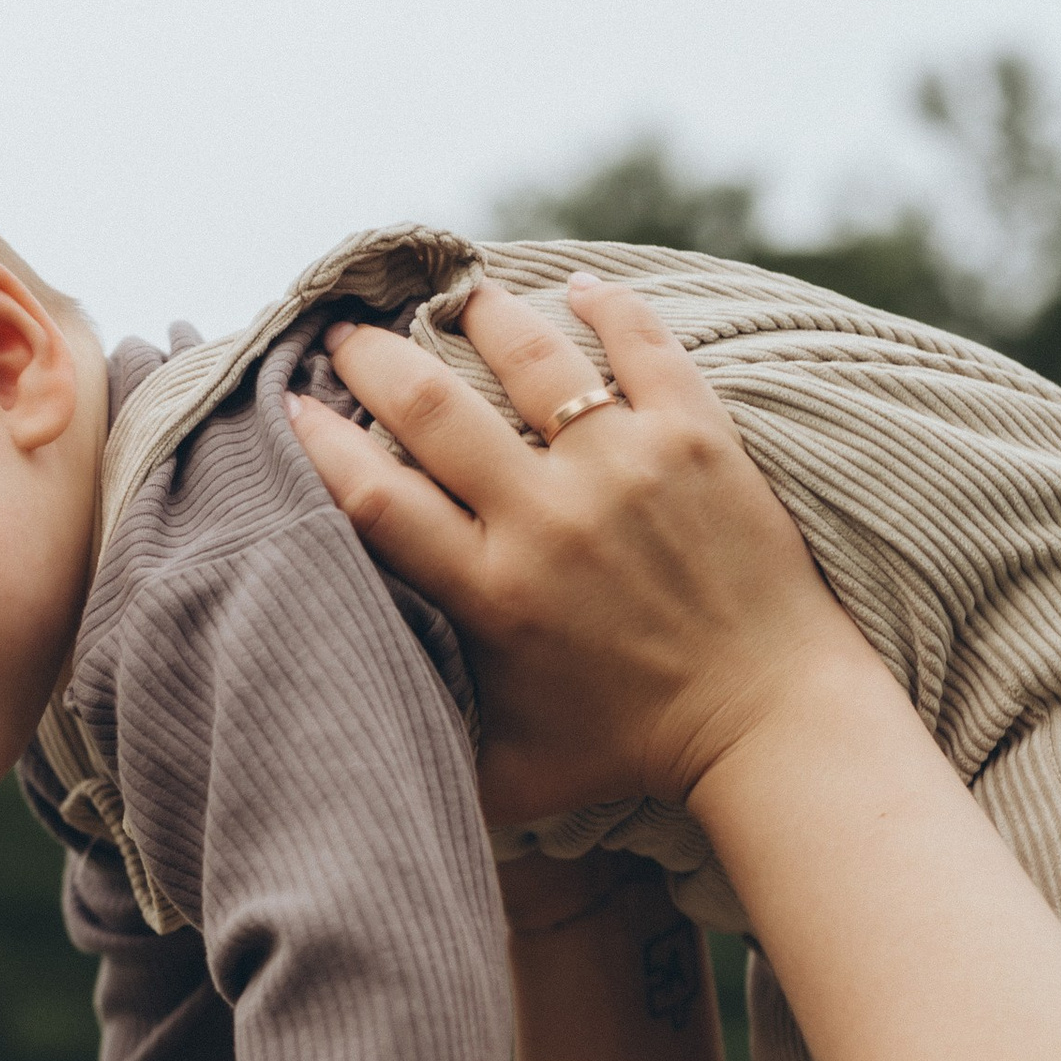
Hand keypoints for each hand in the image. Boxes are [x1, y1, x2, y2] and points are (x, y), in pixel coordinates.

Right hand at [287, 277, 874, 832]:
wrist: (768, 719)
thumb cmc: (632, 750)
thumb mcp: (511, 772)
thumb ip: (433, 744)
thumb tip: (352, 736)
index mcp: (493, 594)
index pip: (376, 496)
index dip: (321, 442)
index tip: (292, 406)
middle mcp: (549, 520)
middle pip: (431, 407)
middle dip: (373, 356)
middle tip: (347, 332)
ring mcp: (626, 469)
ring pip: (531, 354)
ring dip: (478, 314)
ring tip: (453, 298)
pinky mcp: (696, 439)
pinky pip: (642, 343)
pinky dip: (605, 305)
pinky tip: (577, 288)